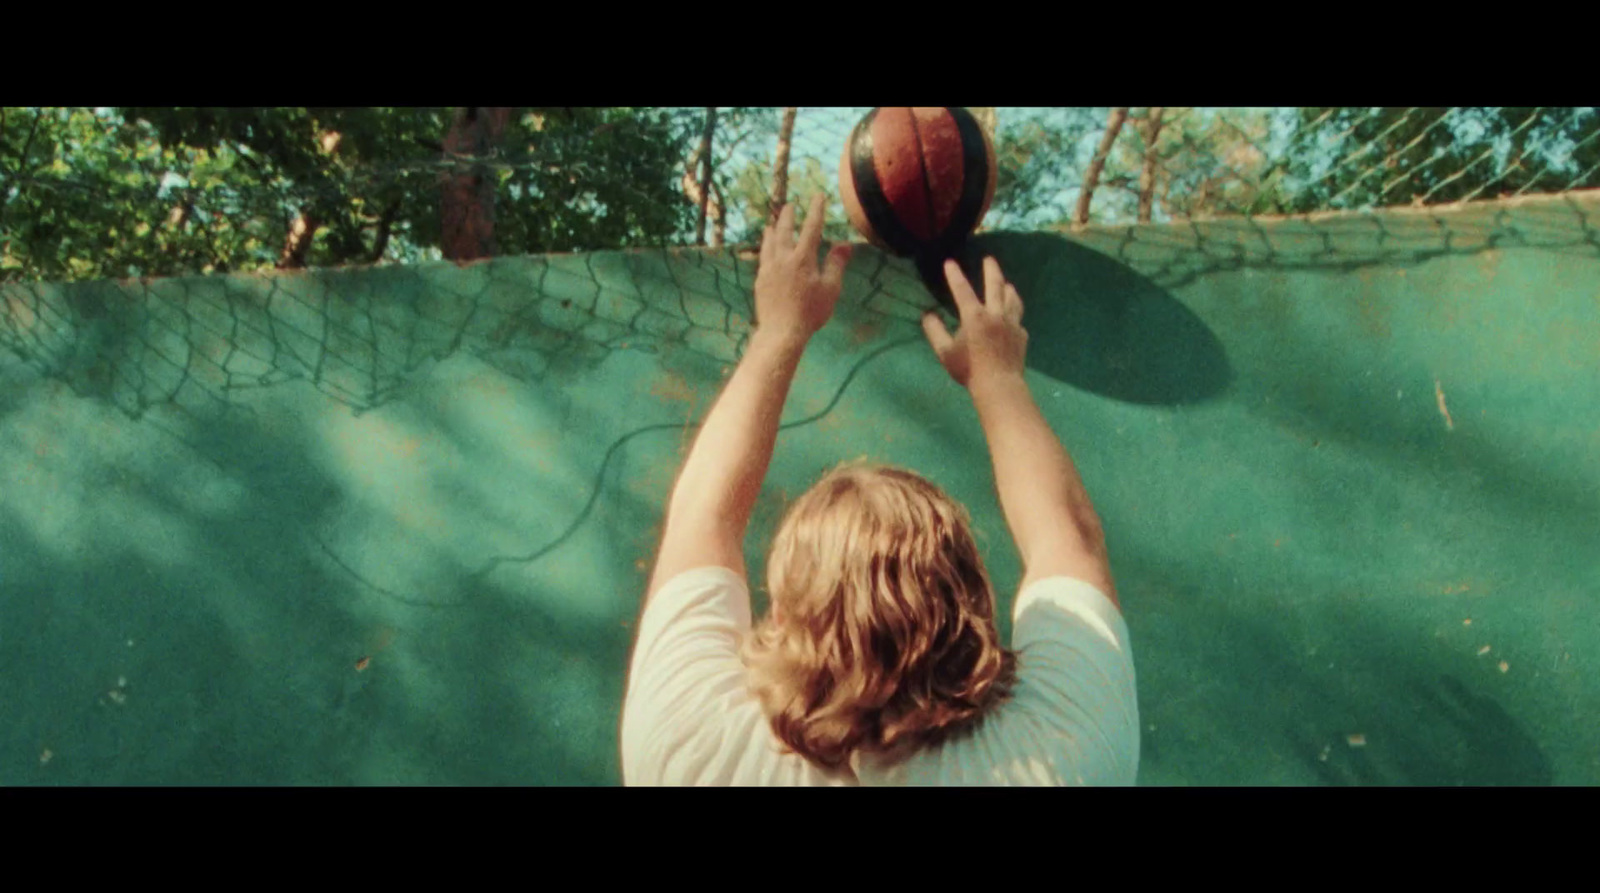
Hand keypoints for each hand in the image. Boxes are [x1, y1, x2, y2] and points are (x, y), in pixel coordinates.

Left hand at [754, 194, 852, 342]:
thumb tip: (845, 244)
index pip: (811, 228)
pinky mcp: (760, 281)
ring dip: (772, 231)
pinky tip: (765, 252)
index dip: (816, 210)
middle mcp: (783, 259)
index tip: (818, 196)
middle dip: (788, 216)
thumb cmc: (810, 312)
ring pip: (769, 244)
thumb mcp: (830, 288)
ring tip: (771, 224)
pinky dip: (765, 249)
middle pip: (784, 231)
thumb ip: (836, 264)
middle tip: (789, 205)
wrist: (781, 331)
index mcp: (802, 258)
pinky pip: (762, 259)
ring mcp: (769, 269)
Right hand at [921, 256, 1027, 387]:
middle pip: (995, 285)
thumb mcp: (944, 352)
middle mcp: (995, 314)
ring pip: (1012, 299)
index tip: (949, 262)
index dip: (954, 275)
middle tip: (989, 259)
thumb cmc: (968, 369)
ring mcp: (1012, 323)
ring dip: (1008, 288)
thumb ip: (934, 331)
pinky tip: (1012, 316)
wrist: (999, 385)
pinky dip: (1013, 313)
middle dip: (991, 270)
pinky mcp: (1021, 335)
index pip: (962, 290)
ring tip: (1007, 283)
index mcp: (975, 316)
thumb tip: (927, 315)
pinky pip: (1018, 319)